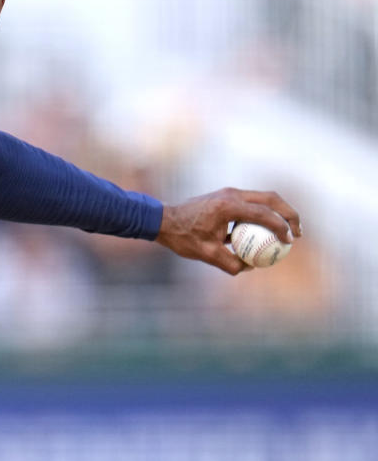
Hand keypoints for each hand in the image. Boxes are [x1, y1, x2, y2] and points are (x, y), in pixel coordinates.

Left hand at [155, 187, 301, 274]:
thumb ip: (231, 263)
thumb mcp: (207, 254)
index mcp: (228, 205)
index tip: (290, 241)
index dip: (281, 227)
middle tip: (299, 232)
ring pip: (263, 198)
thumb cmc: (182, 237)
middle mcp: (231, 194)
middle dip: (289, 214)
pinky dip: (263, 215)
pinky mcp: (225, 197)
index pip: (263, 214)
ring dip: (278, 212)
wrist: (161, 220)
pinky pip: (251, 204)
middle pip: (271, 199)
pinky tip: (266, 234)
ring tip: (288, 232)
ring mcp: (228, 193)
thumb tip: (252, 268)